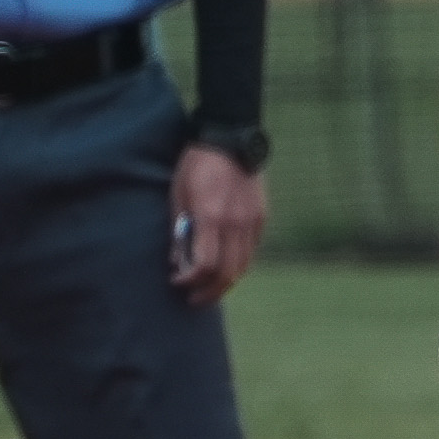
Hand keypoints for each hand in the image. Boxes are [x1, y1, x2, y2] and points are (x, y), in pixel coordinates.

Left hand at [169, 142, 268, 305]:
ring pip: (243, 267)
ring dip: (225, 284)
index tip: (177, 281)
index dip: (190, 280)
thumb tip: (177, 263)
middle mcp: (235, 223)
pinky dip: (237, 266)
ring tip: (209, 289)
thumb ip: (179, 232)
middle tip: (193, 299)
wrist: (230, 139)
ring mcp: (252, 221)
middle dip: (208, 292)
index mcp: (211, 216)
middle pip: (228, 274)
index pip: (206, 265)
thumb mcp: (178, 197)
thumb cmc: (196, 167)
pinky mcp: (261, 218)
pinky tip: (224, 268)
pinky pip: (251, 252)